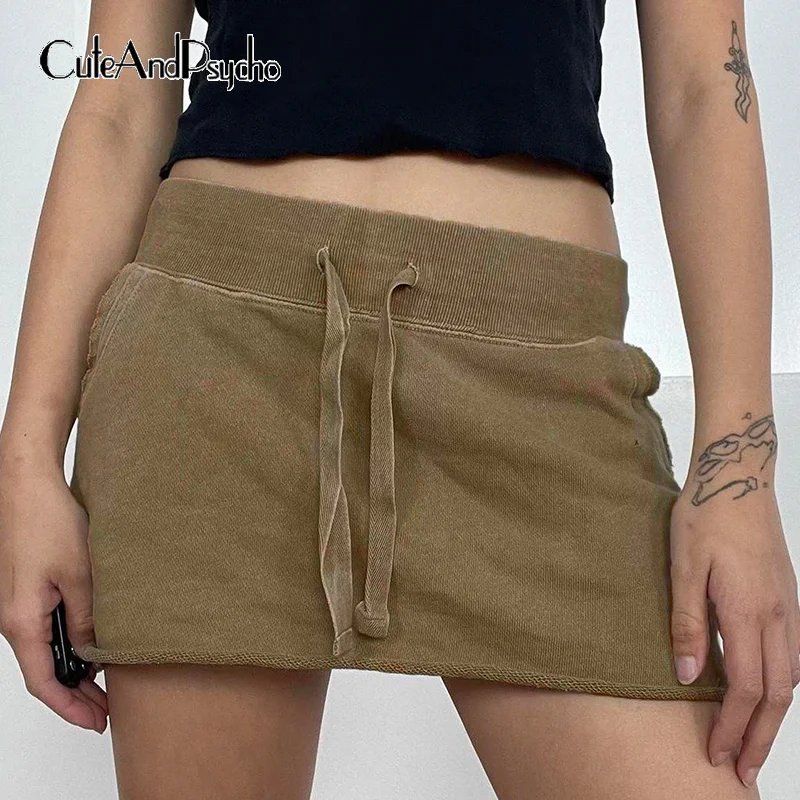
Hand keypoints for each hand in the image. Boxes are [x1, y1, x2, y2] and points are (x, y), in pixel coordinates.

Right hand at [0, 456, 106, 733]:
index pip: (43, 681)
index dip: (69, 707)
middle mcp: (13, 618)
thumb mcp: (80, 575)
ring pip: (44, 649)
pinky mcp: (26, 588)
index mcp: (21, 621)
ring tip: (105, 683)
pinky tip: (91, 644)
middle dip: (74, 693)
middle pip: (42, 669)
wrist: (26, 485)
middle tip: (107, 710)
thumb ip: (88, 618)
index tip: (94, 722)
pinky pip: (45, 627)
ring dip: (72, 668)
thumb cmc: (48, 522)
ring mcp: (17, 604)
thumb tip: (95, 652)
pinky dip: (67, 644)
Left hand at [669, 474, 798, 788]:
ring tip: (752, 741)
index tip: (716, 755)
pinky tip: (769, 692)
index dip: (732, 727)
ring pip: (792, 678)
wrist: (737, 478)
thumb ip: (688, 623)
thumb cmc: (704, 517)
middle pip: (778, 695)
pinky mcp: (788, 596)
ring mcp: (789, 607)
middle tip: (740, 770)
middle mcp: (779, 616)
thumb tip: (690, 677)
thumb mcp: (683, 567)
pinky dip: (783, 686)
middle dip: (758, 737)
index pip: (749, 689)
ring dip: (773, 717)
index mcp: (749, 612)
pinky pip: (794, 655)